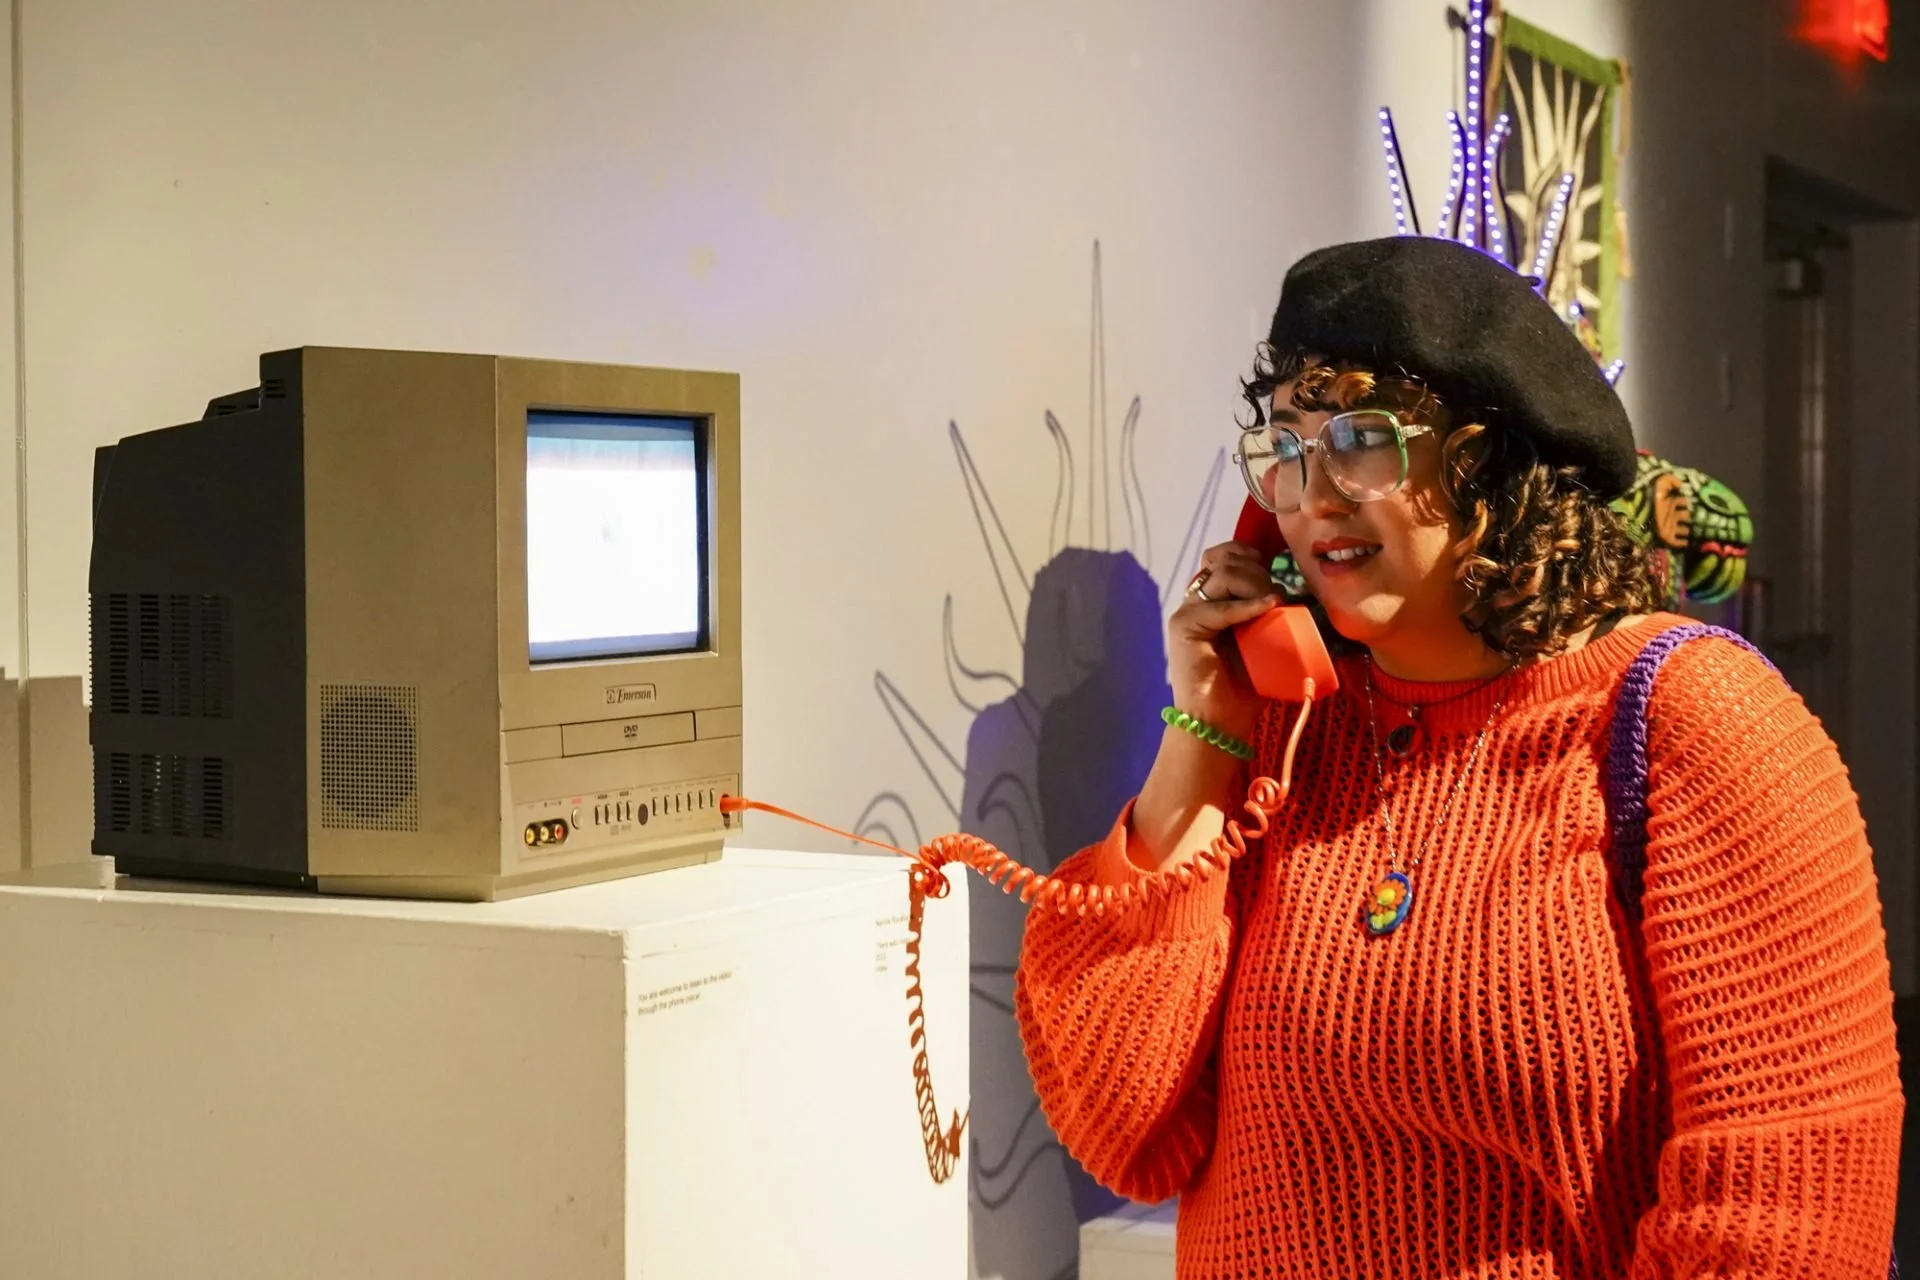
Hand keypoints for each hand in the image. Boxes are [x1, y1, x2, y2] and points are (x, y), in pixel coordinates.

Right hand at [1169, 542, 1280, 739]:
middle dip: (1258, 572)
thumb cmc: (1245, 686)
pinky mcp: (1184, 624)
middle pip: (1227, 559)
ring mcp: (1190, 610)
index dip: (1249, 554)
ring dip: (1253, 585)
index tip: (1272, 569)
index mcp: (1216, 599)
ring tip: (1271, 607)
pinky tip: (1267, 607)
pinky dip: (1245, 607)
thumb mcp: (1266, 640)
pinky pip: (1218, 608)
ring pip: (1223, 574)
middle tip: (1275, 600)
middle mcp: (1200, 599)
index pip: (1226, 555)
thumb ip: (1272, 615)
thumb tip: (1297, 593)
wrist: (1220, 721)